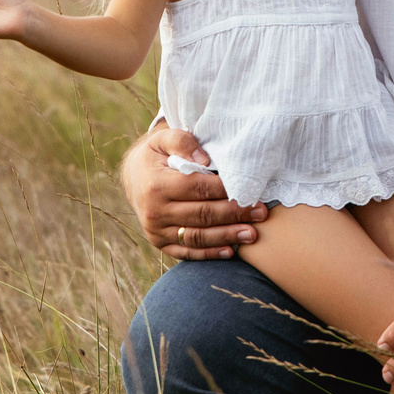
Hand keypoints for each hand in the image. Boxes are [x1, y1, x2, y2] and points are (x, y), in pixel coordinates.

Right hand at [122, 126, 266, 259]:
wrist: (133, 178)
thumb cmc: (156, 155)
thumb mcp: (163, 139)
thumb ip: (183, 142)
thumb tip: (205, 160)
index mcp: (156, 185)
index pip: (198, 188)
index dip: (226, 191)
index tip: (250, 190)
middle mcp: (155, 211)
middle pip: (202, 215)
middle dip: (234, 214)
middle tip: (260, 213)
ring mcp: (156, 231)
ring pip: (197, 237)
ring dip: (227, 237)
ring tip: (252, 233)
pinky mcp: (160, 243)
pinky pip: (187, 252)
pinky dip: (209, 254)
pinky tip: (230, 251)